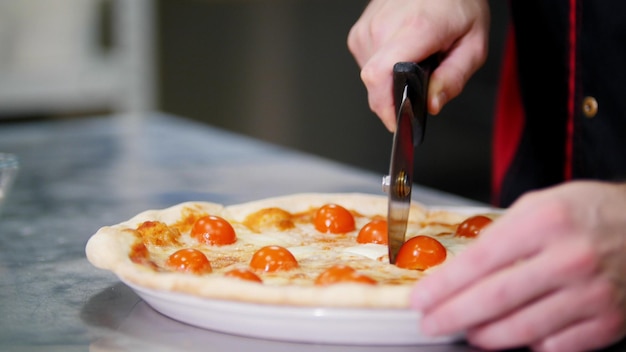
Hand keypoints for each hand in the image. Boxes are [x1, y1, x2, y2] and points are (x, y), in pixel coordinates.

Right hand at [347, 0, 489, 130]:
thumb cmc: (457, 4)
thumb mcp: (473, 45)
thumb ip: (453, 78)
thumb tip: (432, 104)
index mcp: (414, 29)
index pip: (379, 77)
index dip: (385, 107)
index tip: (397, 121)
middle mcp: (384, 27)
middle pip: (375, 84)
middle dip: (396, 95)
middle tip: (421, 79)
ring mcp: (367, 28)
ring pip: (370, 76)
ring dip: (390, 79)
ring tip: (413, 57)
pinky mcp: (359, 31)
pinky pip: (366, 64)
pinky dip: (384, 66)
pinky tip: (401, 50)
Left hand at [410, 181, 625, 350]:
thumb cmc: (589, 212)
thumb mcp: (539, 205)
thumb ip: (501, 235)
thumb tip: (462, 268)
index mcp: (544, 222)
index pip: (478, 262)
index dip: (443, 286)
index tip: (421, 298)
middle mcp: (568, 259)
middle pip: (493, 300)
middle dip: (452, 316)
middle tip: (431, 323)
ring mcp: (591, 293)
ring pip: (521, 329)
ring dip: (484, 335)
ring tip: (468, 331)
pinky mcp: (608, 320)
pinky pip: (556, 346)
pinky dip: (531, 344)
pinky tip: (518, 334)